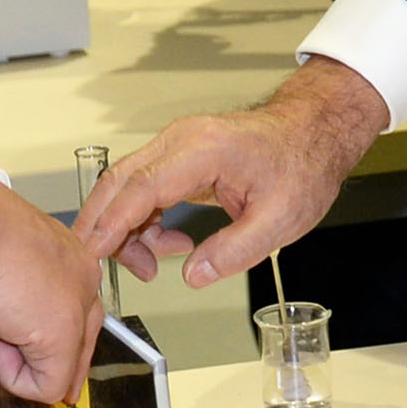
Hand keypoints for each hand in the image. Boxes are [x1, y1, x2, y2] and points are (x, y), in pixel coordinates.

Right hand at [0, 159, 103, 404]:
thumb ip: (12, 295)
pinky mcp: (63, 335)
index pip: (78, 310)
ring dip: (13, 358)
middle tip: (25, 381)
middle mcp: (82, 278)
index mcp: (68, 256)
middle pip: (82, 341)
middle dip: (48, 367)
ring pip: (60, 366)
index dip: (59, 345)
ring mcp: (78, 306)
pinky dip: (13, 377)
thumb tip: (6, 330)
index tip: (42, 365)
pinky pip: (46, 386)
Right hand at [74, 57, 389, 288]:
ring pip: (126, 186)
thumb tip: (193, 275)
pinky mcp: (178, 154)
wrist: (314, 131)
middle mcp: (181, 139)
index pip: (141, 187)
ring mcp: (177, 143)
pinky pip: (143, 187)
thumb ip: (235, 250)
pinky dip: (142, 219)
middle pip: (120, 182)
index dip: (112, 224)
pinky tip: (168, 244)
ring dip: (126, 229)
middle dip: (104, 228)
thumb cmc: (302, 165)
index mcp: (204, 149)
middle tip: (102, 271)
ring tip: (153, 266)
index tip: (93, 254)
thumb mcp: (281, 220)